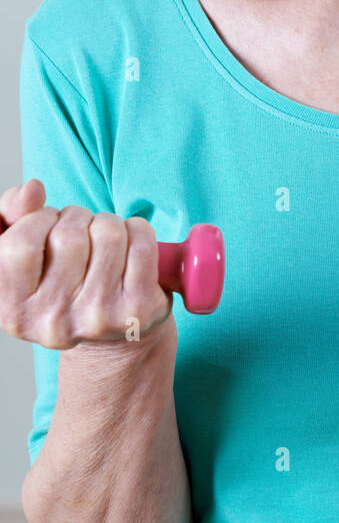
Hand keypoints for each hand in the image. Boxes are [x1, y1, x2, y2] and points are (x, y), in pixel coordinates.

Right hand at [0, 178, 173, 348]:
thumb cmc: (60, 280)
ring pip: (109, 234)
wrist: (111, 334)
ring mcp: (98, 317)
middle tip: (81, 232)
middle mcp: (53, 321)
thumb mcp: (20, 251)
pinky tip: (130, 246)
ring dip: (108, 223)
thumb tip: (33, 188)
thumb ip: (11, 214)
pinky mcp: (138, 310)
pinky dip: (139, 231)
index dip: (38, 220)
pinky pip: (142, 245)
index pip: (20, 245)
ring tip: (103, 240)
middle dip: (78, 218)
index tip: (47, 224)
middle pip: (69, 235)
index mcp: (14, 309)